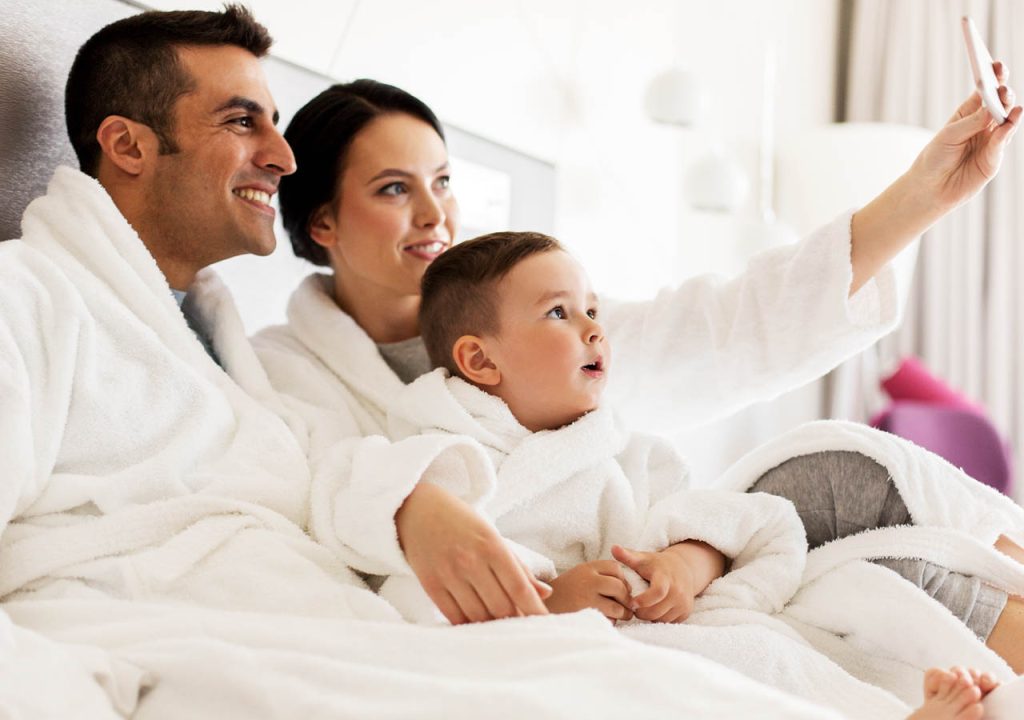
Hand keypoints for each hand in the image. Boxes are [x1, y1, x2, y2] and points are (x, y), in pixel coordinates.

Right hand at [395, 483, 550, 623]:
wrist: (417, 510)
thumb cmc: (461, 522)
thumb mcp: (492, 536)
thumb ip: (518, 566)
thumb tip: (545, 593)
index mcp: (492, 545)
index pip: (520, 587)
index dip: (535, 610)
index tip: (546, 624)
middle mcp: (471, 560)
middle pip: (501, 606)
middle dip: (515, 620)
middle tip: (522, 626)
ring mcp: (449, 573)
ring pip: (478, 615)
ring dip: (492, 625)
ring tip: (500, 626)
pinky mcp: (430, 584)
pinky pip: (454, 616)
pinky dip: (468, 624)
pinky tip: (476, 624)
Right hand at [544, 560, 632, 621]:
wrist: (539, 606)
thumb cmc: (565, 593)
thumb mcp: (579, 575)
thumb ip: (599, 576)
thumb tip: (628, 589)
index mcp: (586, 568)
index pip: (615, 568)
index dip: (623, 579)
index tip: (621, 590)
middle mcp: (587, 580)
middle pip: (619, 586)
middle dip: (626, 599)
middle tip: (626, 607)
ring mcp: (586, 598)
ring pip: (617, 607)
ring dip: (622, 614)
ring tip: (619, 617)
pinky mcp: (585, 616)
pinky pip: (608, 621)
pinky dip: (611, 623)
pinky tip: (605, 622)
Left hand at [612, 545, 701, 622]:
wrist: (683, 569)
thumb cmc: (657, 564)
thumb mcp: (643, 558)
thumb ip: (628, 556)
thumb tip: (613, 548)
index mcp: (666, 577)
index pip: (657, 592)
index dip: (643, 600)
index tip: (631, 602)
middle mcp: (678, 591)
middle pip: (656, 610)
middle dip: (641, 611)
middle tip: (632, 606)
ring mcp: (683, 602)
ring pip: (661, 619)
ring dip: (649, 617)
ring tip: (642, 607)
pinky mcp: (686, 612)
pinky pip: (668, 622)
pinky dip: (658, 619)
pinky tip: (653, 609)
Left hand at [909, 61, 1020, 212]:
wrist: (930, 188)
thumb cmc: (935, 158)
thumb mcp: (949, 136)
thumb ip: (972, 123)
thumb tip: (994, 109)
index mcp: (969, 113)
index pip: (985, 91)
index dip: (993, 78)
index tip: (996, 65)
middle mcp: (984, 124)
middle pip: (1000, 104)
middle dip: (1003, 93)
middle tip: (1001, 86)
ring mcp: (991, 140)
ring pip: (1006, 120)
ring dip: (1009, 108)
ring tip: (1007, 100)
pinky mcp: (994, 157)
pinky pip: (1003, 140)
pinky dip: (1008, 129)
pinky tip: (1011, 118)